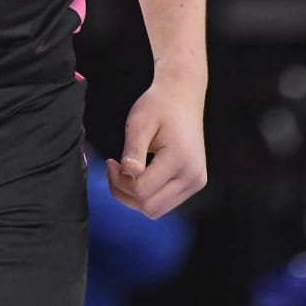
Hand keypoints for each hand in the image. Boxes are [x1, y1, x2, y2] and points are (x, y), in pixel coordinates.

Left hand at [107, 67, 206, 219]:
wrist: (183, 95)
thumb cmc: (159, 105)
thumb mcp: (139, 123)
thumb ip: (133, 151)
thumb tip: (128, 174)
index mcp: (181, 160)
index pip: (141, 190)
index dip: (118, 181)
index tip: (110, 161)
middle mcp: (193, 176)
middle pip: (149, 207)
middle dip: (124, 193)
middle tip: (114, 168)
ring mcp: (196, 182)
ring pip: (156, 209)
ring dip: (134, 196)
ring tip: (125, 172)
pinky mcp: (194, 183)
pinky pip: (164, 202)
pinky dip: (147, 194)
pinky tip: (139, 174)